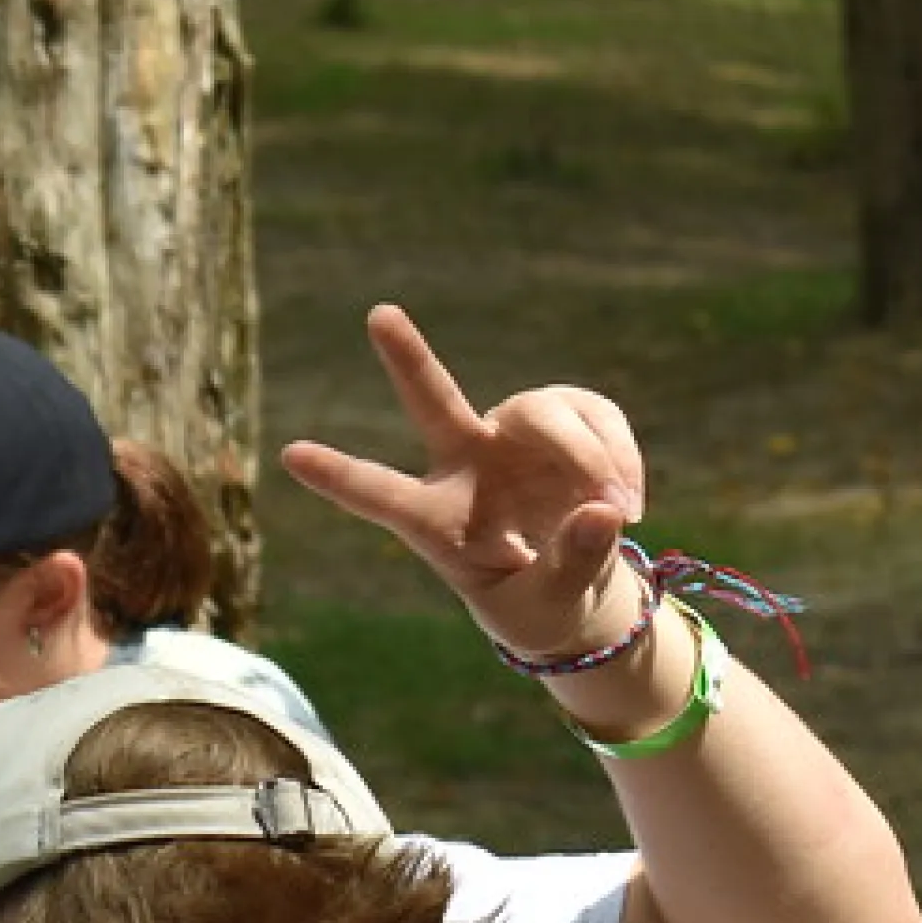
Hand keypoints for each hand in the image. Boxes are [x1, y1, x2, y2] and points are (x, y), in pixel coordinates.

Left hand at [278, 303, 649, 663]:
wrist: (579, 590)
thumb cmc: (540, 606)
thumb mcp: (550, 608)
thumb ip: (571, 565)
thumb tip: (601, 510)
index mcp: (437, 523)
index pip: (382, 497)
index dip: (340, 476)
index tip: (290, 455)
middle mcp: (465, 466)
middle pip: (434, 403)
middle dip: (408, 359)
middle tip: (378, 314)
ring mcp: (513, 437)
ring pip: (546, 413)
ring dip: (592, 458)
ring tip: (624, 510)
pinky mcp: (565, 423)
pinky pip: (597, 417)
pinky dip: (621, 458)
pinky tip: (631, 503)